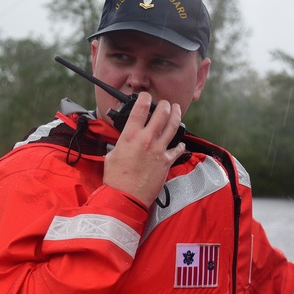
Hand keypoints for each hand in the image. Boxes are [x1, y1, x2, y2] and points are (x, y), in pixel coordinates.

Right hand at [103, 92, 186, 206]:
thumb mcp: (112, 155)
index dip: (145, 98)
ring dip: (176, 115)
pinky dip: (180, 144)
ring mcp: (159, 150)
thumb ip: (120, 145)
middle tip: (165, 103)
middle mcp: (147, 139)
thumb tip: (123, 143)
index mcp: (130, 136)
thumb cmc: (116, 179)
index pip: (140, 108)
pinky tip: (181, 142)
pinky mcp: (166, 161)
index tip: (146, 96)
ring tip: (177, 109)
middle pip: (162, 114)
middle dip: (164, 105)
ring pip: (173, 126)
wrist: (126, 196)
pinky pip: (177, 149)